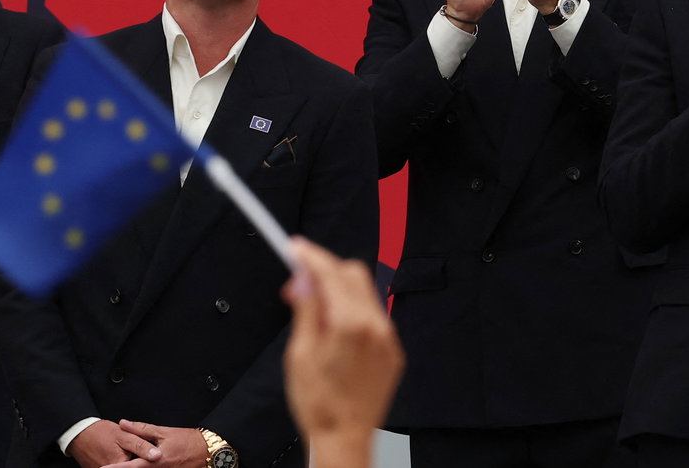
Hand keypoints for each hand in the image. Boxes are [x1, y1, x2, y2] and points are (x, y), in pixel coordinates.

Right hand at [70, 419, 161, 467]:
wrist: (79, 435)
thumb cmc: (101, 433)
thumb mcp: (124, 435)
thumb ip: (141, 446)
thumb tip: (158, 456)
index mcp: (121, 464)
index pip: (140, 466)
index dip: (148, 461)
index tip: (154, 457)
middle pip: (132, 466)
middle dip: (137, 460)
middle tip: (128, 448)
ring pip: (125, 467)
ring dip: (129, 462)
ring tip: (119, 449)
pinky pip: (115, 466)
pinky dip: (120, 462)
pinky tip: (118, 453)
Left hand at [104, 421, 204, 467]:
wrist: (209, 451)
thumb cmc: (188, 441)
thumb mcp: (163, 432)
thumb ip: (141, 429)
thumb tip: (123, 424)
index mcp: (154, 461)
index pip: (128, 466)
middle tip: (107, 466)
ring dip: (134, 467)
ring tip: (123, 462)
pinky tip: (142, 464)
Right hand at [282, 238, 402, 467]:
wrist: (344, 440)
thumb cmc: (318, 404)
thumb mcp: (300, 353)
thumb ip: (306, 310)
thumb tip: (303, 280)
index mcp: (351, 324)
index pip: (331, 273)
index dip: (311, 257)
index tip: (295, 248)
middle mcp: (376, 326)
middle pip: (353, 274)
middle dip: (327, 270)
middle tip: (298, 282)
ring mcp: (388, 339)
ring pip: (365, 294)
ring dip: (340, 290)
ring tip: (313, 311)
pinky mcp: (393, 352)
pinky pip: (374, 317)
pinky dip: (354, 311)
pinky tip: (335, 330)